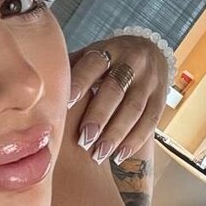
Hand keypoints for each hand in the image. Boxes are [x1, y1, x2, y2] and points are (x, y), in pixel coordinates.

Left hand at [68, 34, 169, 165]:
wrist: (149, 51)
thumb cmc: (108, 60)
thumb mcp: (91, 55)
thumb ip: (71, 69)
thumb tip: (44, 92)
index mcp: (109, 49)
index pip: (93, 65)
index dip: (80, 83)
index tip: (66, 103)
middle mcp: (132, 61)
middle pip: (115, 89)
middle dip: (99, 116)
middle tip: (83, 139)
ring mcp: (150, 80)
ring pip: (134, 108)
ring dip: (116, 134)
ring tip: (98, 155)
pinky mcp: (161, 98)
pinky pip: (150, 121)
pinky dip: (134, 140)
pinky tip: (118, 155)